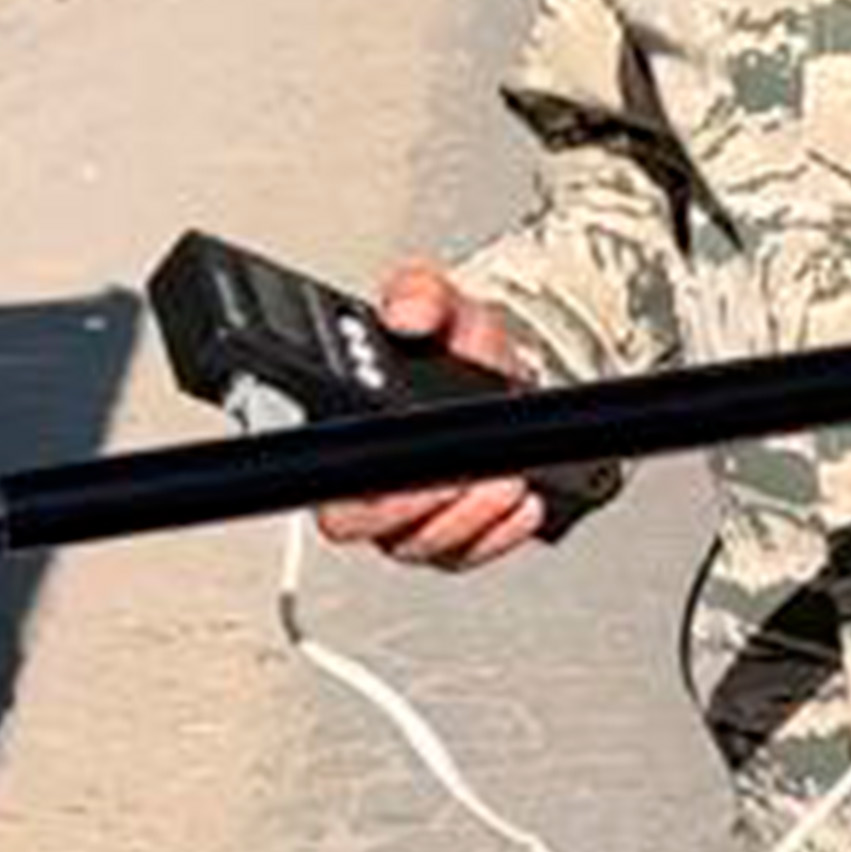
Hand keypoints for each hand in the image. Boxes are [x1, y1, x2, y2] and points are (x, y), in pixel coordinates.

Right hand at [309, 265, 549, 568]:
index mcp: (344, 429)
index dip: (367, 490)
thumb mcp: (442, 303)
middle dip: (425, 508)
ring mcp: (407, 515)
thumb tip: (408, 315)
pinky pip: (465, 555)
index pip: (329, 488)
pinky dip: (498, 534)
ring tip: (505, 481)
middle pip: (373, 531)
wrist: (496, 369)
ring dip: (467, 520)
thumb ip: (420, 295)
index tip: (411, 465)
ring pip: (421, 547)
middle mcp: (367, 484)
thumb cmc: (455, 345)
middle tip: (467, 475)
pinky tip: (521, 503)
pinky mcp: (450, 533)